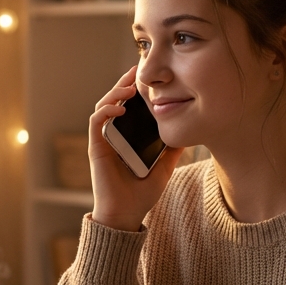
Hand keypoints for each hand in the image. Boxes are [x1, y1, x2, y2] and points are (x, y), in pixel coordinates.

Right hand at [88, 66, 183, 232]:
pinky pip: (96, 122)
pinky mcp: (96, 147)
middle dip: (125, 83)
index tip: (149, 77)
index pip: (129, 106)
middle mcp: (113, 135)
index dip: (136, 89)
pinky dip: (107, 110)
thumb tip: (189, 131)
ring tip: (131, 86)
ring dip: (115, 92)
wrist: (126, 215)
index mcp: (127, 137)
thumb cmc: (142, 195)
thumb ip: (173, 149)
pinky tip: (121, 107)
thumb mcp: (165, 167)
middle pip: (115, 100)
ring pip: (104, 106)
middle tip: (138, 69)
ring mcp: (104, 140)